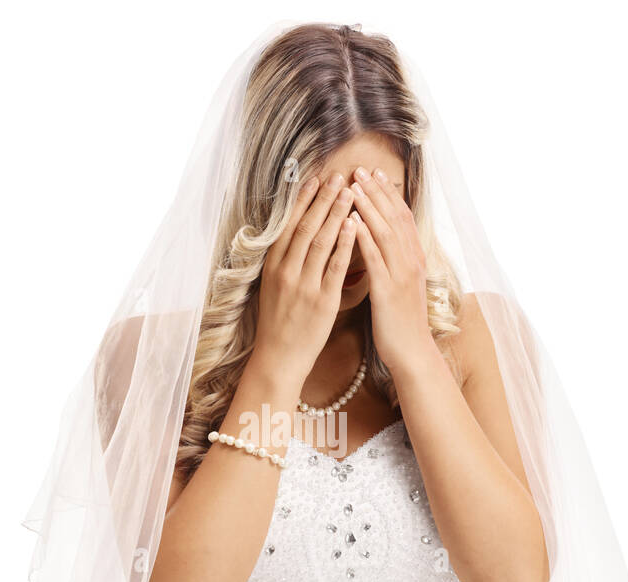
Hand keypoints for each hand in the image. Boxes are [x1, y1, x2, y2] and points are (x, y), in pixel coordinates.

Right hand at [253, 172, 357, 385]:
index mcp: (273, 266)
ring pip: (321, 241)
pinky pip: (335, 266)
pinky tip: (354, 225)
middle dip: (323, 199)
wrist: (279, 358)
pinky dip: (345, 243)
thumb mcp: (273, 287)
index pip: (289, 224)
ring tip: (350, 192)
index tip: (315, 179)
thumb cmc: (279, 323)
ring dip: (336, 213)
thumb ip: (283, 261)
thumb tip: (294, 235)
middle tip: (338, 176)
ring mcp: (304, 285)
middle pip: (306, 227)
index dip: (303, 200)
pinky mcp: (322, 300)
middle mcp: (286, 272)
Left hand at [346, 165, 433, 371]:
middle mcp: (411, 262)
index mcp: (413, 259)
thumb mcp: (401, 285)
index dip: (388, 194)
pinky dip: (364, 237)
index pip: (402, 217)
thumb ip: (395, 262)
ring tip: (352, 186)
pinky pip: (375, 259)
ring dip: (369, 207)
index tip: (373, 174)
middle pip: (394, 218)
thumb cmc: (401, 322)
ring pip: (385, 232)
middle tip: (360, 169)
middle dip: (376, 192)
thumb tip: (385, 243)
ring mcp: (401, 275)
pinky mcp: (389, 291)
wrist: (412, 352)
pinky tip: (351, 222)